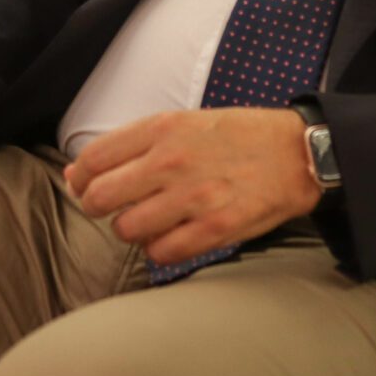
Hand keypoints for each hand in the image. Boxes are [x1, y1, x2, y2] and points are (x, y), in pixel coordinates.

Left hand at [63, 108, 320, 266]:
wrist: (295, 153)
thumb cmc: (237, 136)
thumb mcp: (183, 122)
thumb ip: (133, 144)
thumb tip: (80, 172)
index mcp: (162, 128)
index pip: (93, 159)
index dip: (82, 178)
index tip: (87, 185)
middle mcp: (171, 162)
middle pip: (99, 198)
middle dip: (99, 207)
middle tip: (117, 207)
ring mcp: (192, 198)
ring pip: (126, 229)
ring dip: (132, 230)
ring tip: (150, 221)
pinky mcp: (214, 229)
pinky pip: (161, 252)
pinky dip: (159, 249)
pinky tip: (172, 236)